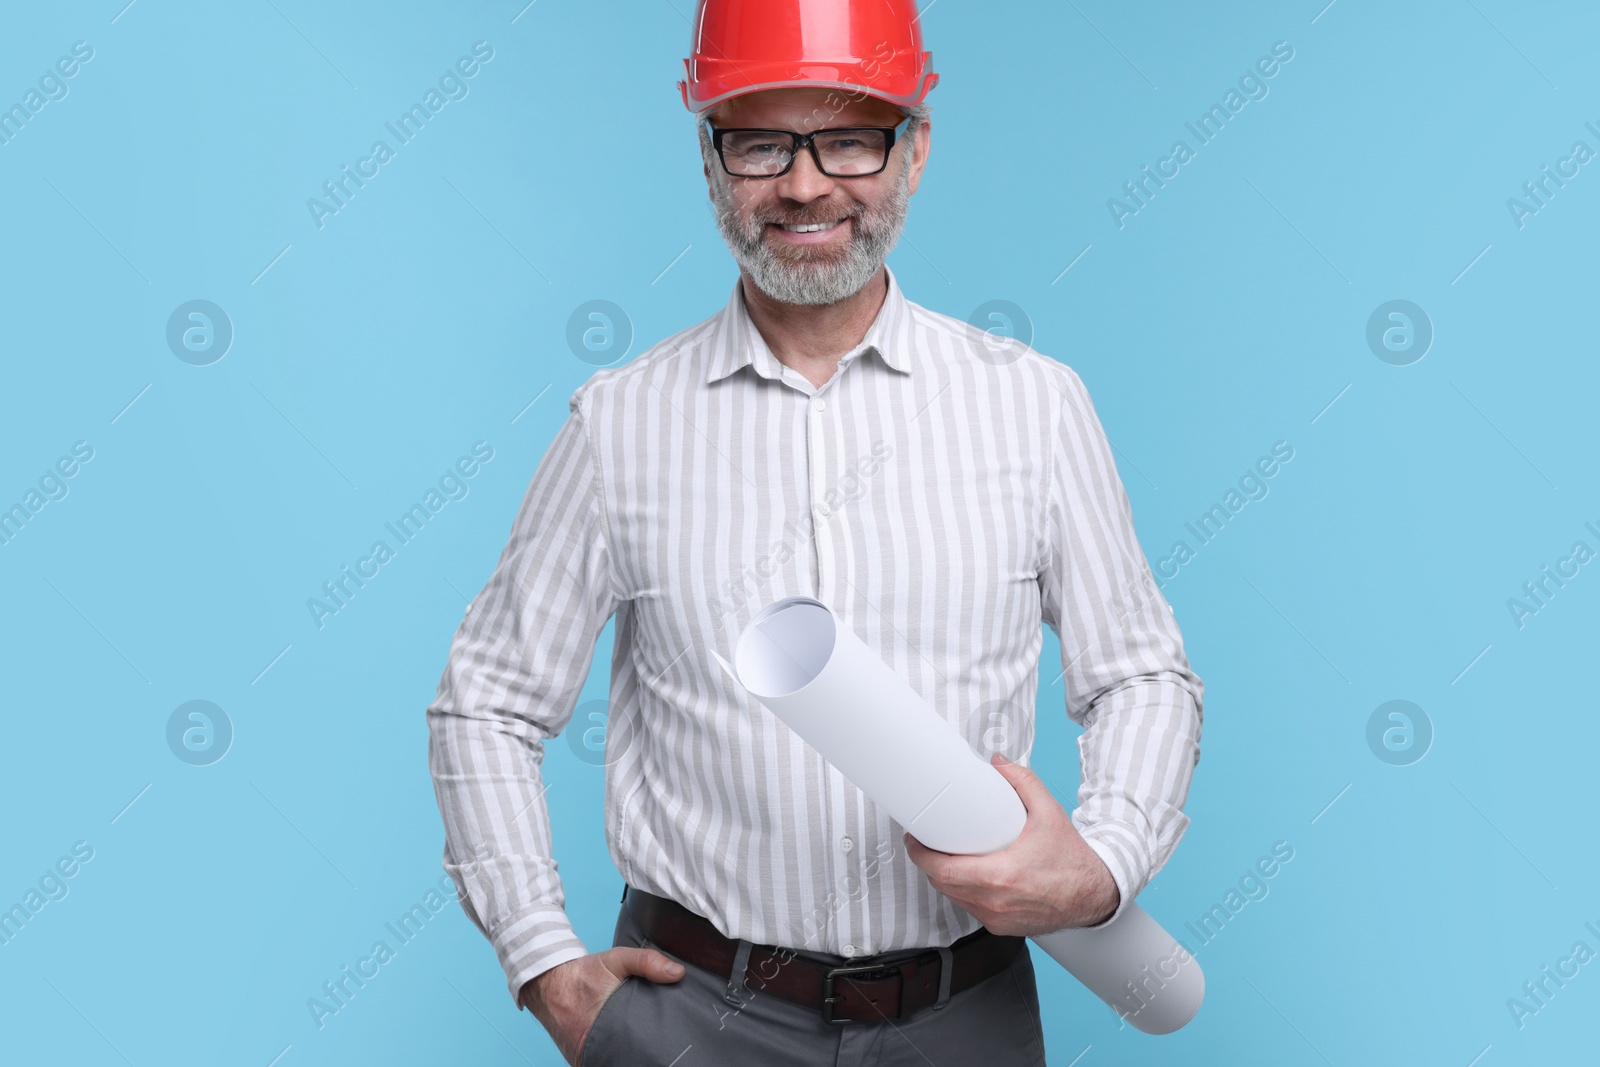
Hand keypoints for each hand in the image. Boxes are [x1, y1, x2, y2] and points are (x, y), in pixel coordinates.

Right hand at [519, 946, 685, 1065]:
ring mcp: (583, 1056)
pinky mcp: (579, 1059)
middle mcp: (591, 1047)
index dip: (651, 1044)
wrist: (547, 982)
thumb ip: (647, 962)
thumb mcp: (616, 959)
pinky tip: (624, 1050)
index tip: (666, 1040)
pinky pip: (600, 1062)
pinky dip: (612, 1058)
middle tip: (657, 1042)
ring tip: (642, 1046)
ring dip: (626, 1056)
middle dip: (641, 1051)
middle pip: (627, 1057)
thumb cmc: (584, 972)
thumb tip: (678, 973)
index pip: (637, 1046)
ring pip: (613, 1062)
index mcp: (605, 1025)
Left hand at [902, 753, 1120, 935]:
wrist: (1095, 895)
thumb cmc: (1072, 860)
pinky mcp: (1002, 926)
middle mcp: (995, 901)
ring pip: (954, 897)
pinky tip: (966, 876)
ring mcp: (997, 917)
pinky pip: (971, 908)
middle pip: (941, 883)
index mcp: (1000, 875)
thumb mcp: (1048, 812)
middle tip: (925, 842)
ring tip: (943, 855)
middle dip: (928, 863)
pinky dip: (963, 892)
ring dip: (944, 878)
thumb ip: (1022, 781)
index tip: (913, 838)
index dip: (919, 854)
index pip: (942, 869)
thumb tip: (997, 762)